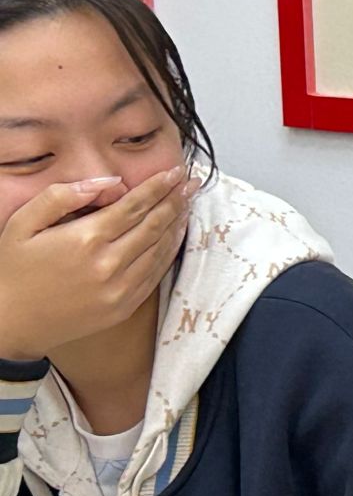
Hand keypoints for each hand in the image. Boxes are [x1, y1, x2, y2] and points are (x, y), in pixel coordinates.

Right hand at [0, 169, 195, 359]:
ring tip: (188, 203)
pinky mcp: (124, 307)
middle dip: (176, 200)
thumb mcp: (23, 223)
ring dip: (178, 223)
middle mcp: (109, 264)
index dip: (158, 187)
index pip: (135, 206)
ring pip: (160, 249)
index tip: (175, 172)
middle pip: (155, 225)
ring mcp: (120, 289)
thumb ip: (62, 197)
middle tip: (192, 183)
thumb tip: (107, 181)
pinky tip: (175, 235)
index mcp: (85, 239)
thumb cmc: (13, 270)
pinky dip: (170, 252)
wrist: (9, 323)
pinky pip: (156, 274)